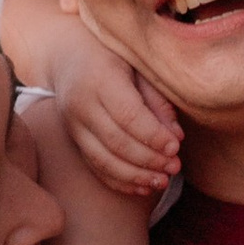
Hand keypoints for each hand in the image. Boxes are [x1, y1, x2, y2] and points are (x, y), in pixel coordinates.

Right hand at [42, 16, 183, 200]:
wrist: (67, 57)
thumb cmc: (112, 57)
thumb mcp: (137, 66)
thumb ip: (157, 100)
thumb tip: (176, 137)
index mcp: (99, 79)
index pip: (128, 115)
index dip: (153, 136)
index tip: (176, 148)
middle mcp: (81, 105)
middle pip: (116, 141)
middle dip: (148, 159)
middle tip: (174, 168)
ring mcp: (73, 126)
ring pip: (103, 160)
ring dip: (135, 176)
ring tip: (162, 182)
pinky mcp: (73, 140)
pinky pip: (95, 167)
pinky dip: (119, 181)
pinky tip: (142, 188)